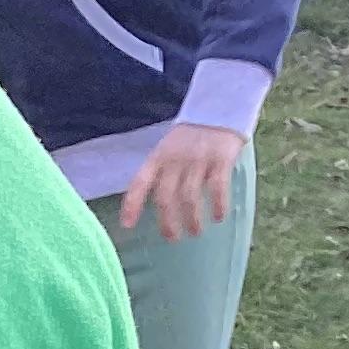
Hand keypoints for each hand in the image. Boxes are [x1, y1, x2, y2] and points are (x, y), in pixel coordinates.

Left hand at [119, 123, 240, 241]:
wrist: (219, 109)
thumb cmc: (190, 138)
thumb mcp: (168, 150)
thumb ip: (161, 173)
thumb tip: (159, 207)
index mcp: (158, 158)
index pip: (139, 182)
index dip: (131, 205)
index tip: (127, 226)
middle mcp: (175, 160)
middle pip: (165, 197)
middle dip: (167, 222)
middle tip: (172, 238)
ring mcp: (198, 159)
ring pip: (189, 197)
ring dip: (191, 219)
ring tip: (195, 232)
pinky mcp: (221, 159)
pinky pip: (217, 187)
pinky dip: (218, 205)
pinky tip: (218, 218)